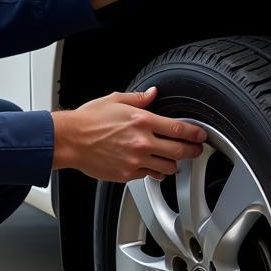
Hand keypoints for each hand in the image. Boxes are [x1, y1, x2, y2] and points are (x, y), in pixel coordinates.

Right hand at [51, 86, 206, 181]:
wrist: (69, 140)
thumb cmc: (88, 120)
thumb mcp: (115, 100)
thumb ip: (138, 98)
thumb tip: (152, 93)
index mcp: (141, 121)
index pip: (179, 129)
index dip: (195, 133)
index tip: (200, 135)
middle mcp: (141, 142)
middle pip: (179, 151)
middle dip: (192, 151)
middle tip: (195, 150)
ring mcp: (135, 160)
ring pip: (167, 167)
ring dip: (174, 163)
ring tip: (173, 159)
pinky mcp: (127, 174)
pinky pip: (149, 176)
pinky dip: (154, 172)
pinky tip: (152, 166)